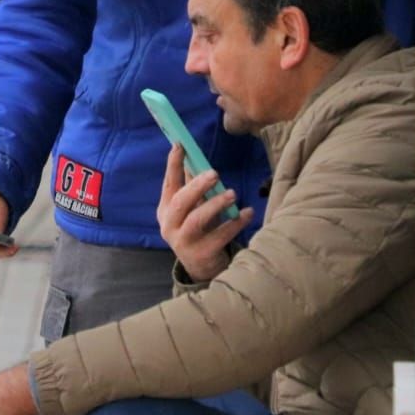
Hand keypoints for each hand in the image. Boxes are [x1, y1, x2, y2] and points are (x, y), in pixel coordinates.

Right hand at [156, 144, 252, 281]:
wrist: (201, 269)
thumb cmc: (199, 230)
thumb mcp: (193, 209)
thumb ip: (194, 188)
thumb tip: (199, 160)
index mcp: (166, 210)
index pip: (168, 183)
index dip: (173, 164)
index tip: (180, 145)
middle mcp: (170, 225)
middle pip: (181, 202)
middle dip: (197, 186)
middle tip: (215, 173)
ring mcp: (183, 242)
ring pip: (196, 220)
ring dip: (215, 204)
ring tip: (232, 193)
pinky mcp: (201, 254)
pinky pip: (219, 236)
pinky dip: (235, 223)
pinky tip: (247, 213)